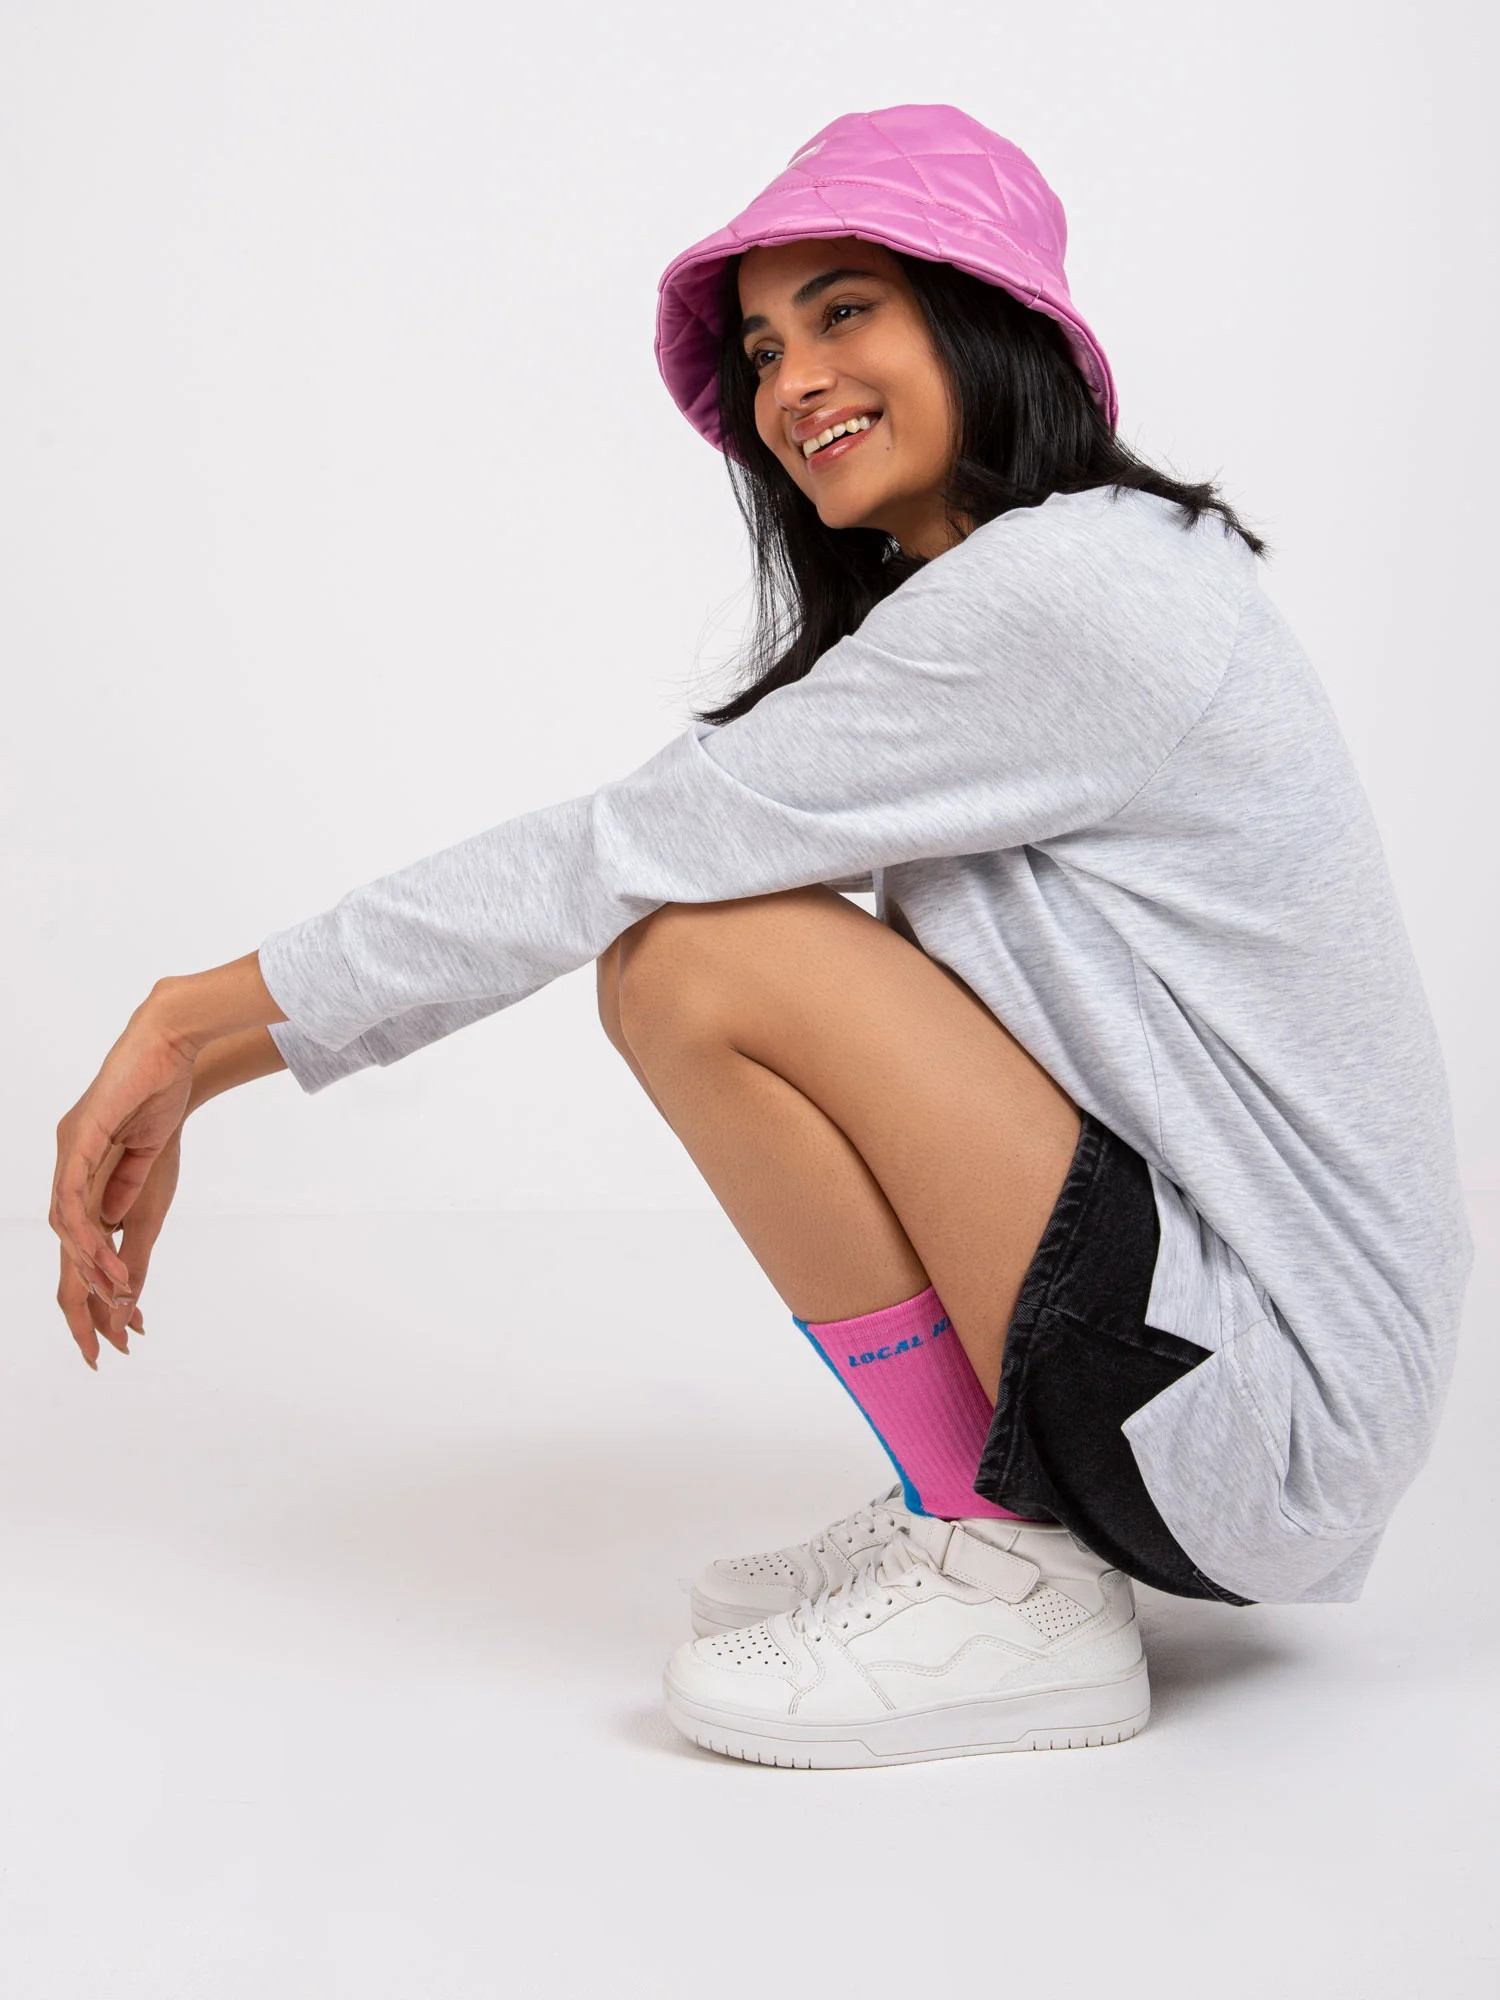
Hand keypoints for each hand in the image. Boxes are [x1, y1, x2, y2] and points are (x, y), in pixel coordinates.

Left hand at [50, 1003, 194, 1340]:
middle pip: (62, 1241)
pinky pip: (72, 1195)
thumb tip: (113, 1237)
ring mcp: (69, 1147)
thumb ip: (126, 1196)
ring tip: (116, 1295)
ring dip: (90, 1265)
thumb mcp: (148, 1162)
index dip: (93, 1283)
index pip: (78, 1237)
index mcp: (82, 1166)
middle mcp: (67, 1160)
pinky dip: (86, 1231)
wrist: (172, 1044)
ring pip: (64, 1224)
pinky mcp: (80, 1135)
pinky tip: (104, 1255)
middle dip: (79, 1298)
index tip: (118, 1327)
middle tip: (97, 1344)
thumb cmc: (162, 1092)